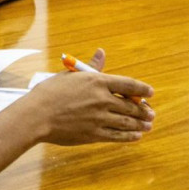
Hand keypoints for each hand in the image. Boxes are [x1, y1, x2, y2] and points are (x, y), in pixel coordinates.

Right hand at [26, 49, 154, 144]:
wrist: (37, 116)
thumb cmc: (50, 92)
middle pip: (130, 105)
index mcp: (97, 81)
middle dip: (143, 110)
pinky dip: (129, 136)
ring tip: (148, 125)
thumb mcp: (71, 75)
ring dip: (140, 124)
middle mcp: (102, 99)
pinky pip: (117, 136)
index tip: (150, 92)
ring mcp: (99, 118)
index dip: (142, 89)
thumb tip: (101, 52)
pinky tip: (136, 136)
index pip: (128, 84)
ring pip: (127, 122)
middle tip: (151, 113)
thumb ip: (91, 66)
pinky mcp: (94, 134)